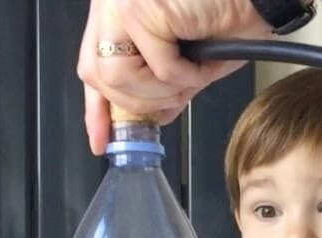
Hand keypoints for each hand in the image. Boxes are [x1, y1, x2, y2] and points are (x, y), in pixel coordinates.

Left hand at [77, 0, 271, 153]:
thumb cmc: (229, 15)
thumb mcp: (185, 58)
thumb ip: (157, 82)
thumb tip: (150, 116)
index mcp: (117, 13)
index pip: (91, 65)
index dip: (97, 108)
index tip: (101, 139)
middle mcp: (112, 3)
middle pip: (97, 74)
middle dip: (137, 102)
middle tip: (174, 100)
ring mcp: (122, 4)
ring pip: (118, 77)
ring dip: (160, 92)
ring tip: (190, 79)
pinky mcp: (143, 8)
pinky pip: (157, 69)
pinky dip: (187, 77)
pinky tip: (203, 64)